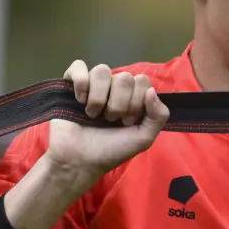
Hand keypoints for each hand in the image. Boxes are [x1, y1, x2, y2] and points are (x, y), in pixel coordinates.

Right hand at [46, 60, 169, 183]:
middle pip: (124, 77)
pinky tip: (80, 100)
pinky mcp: (70, 84)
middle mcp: (113, 88)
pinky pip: (78, 66)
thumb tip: (151, 91)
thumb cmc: (111, 151)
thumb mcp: (143, 138)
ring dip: (99, 98)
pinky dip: (81, 83)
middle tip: (110, 120)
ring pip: (102, 70)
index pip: (142, 81)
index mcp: (132, 97)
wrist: (79, 162)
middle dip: (119, 104)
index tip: (126, 122)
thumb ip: (158, 117)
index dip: (136, 102)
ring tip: (93, 115)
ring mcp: (92, 84)